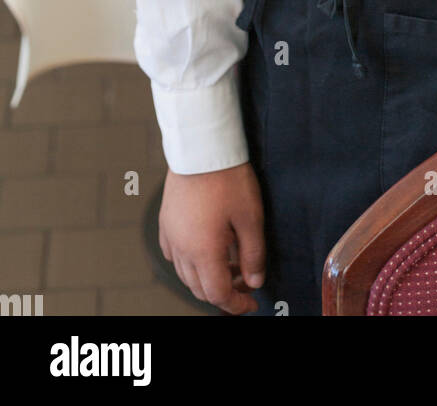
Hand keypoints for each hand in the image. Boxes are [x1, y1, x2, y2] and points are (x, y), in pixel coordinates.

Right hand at [159, 162, 265, 313]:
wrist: (201, 146)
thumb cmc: (227, 178)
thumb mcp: (251, 217)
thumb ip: (253, 254)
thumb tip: (254, 281)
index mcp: (203, 252)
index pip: (218, 294)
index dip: (236, 304)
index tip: (251, 303)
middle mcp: (182, 249)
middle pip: (200, 288)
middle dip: (224, 291)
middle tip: (245, 281)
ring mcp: (170, 235)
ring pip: (185, 273)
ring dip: (207, 277)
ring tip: (230, 262)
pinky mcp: (166, 221)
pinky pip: (173, 254)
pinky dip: (189, 261)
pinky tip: (205, 249)